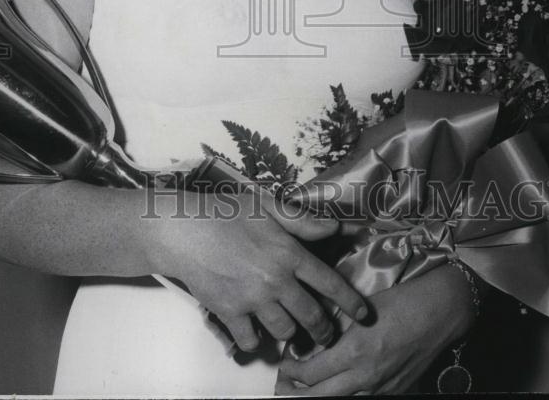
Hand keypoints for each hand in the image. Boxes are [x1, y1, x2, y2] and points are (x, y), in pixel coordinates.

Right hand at [151, 187, 367, 352]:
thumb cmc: (226, 213)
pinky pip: (251, 339)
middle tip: (326, 333)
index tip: (363, 314)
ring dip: (291, 333)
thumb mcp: (268, 207)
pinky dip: (256, 341)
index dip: (350, 301)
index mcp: (288, 253)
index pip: (329, 282)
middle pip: (311, 315)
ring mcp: (253, 300)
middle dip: (324, 329)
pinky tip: (257, 332)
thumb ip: (303, 221)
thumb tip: (335, 227)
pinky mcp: (230, 313)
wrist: (184, 230)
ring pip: (285, 330)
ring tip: (292, 331)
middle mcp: (275, 281)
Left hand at [276, 262, 476, 395]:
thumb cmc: (401, 302)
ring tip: (304, 391)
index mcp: (355, 351)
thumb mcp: (361, 309)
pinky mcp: (394, 392)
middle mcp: (366, 376)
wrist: (439, 313)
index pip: (311, 373)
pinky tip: (336, 387)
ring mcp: (382, 388)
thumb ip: (336, 325)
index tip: (283, 362)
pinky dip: (344, 395)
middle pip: (320, 397)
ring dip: (319, 397)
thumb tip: (312, 335)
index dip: (291, 371)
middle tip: (283, 385)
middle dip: (297, 393)